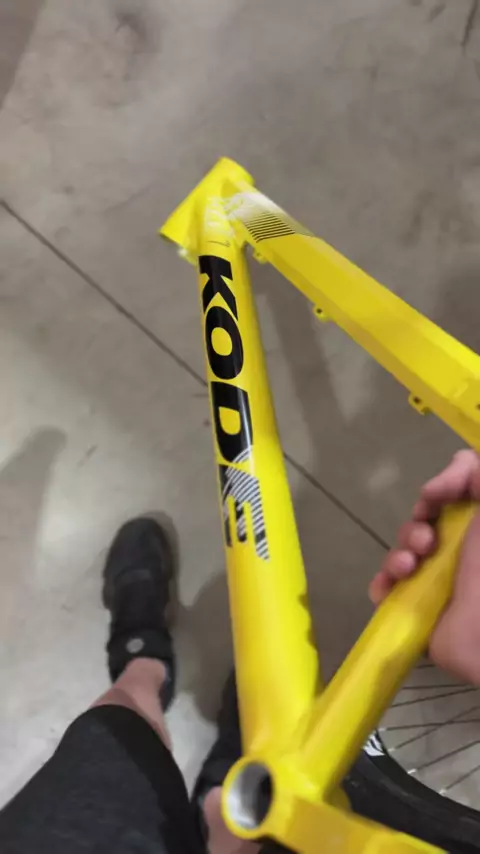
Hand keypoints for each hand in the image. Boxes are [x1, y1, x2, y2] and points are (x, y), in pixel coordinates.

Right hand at [369, 450, 479, 683]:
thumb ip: (479, 480)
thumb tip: (463, 461)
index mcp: (476, 527)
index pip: (456, 486)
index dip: (444, 483)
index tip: (438, 494)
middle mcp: (459, 548)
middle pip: (423, 515)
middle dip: (418, 521)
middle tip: (427, 539)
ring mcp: (437, 578)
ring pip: (402, 548)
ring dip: (400, 552)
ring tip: (411, 566)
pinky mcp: (416, 608)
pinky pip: (386, 586)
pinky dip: (383, 582)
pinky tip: (392, 584)